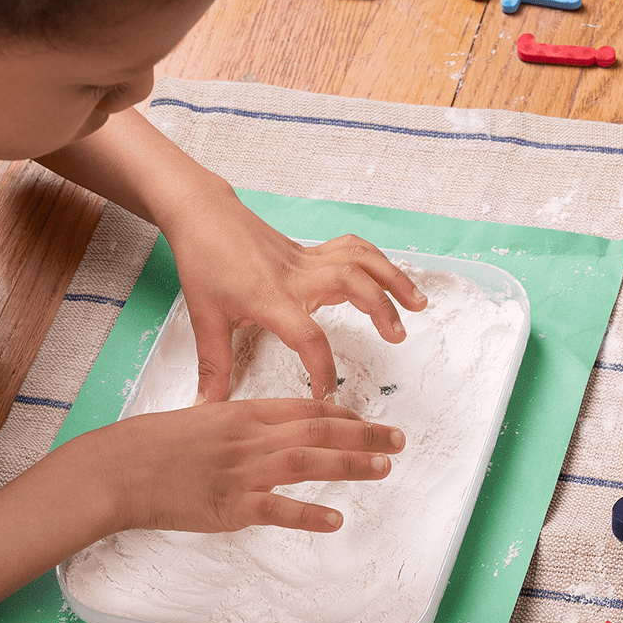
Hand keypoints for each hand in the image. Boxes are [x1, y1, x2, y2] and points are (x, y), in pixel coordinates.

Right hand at [100, 398, 403, 533]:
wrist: (120, 468)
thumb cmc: (156, 445)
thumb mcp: (205, 420)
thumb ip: (242, 427)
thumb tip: (272, 433)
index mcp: (245, 413)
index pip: (306, 409)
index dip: (346, 415)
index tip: (372, 421)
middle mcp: (251, 438)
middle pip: (319, 431)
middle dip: (364, 435)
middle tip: (398, 440)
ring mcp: (242, 471)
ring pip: (308, 462)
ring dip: (350, 464)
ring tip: (383, 469)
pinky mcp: (230, 505)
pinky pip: (277, 509)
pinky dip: (309, 513)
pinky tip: (336, 519)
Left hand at [166, 187, 427, 403]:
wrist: (204, 214)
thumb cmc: (203, 262)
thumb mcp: (205, 317)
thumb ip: (213, 366)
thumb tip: (204, 408)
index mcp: (270, 298)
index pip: (307, 336)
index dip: (322, 369)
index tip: (327, 396)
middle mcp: (296, 276)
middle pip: (351, 284)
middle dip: (380, 309)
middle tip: (398, 336)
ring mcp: (307, 259)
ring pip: (360, 260)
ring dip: (393, 279)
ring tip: (419, 303)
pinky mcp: (312, 251)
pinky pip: (353, 249)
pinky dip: (378, 261)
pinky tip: (392, 279)